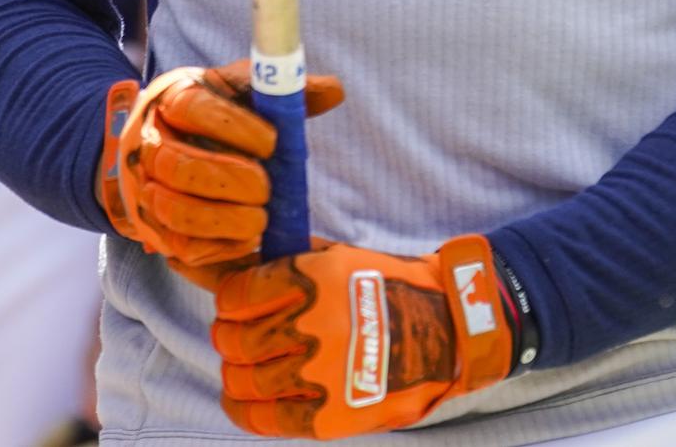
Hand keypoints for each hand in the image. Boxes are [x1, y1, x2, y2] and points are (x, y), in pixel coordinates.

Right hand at [97, 61, 344, 289]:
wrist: (170, 149)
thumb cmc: (216, 117)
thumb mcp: (243, 93)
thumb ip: (282, 93)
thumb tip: (335, 91)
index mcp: (173, 98)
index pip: (191, 107)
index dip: (233, 127)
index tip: (272, 143)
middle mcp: (150, 143)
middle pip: (178, 166)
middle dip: (229, 181)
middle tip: (266, 190)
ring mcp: (146, 189)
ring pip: (174, 212)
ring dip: (223, 220)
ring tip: (260, 220)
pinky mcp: (156, 230)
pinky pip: (181, 247)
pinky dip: (218, 247)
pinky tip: (245, 239)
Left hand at [212, 236, 515, 436]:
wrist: (447, 334)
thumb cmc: (393, 289)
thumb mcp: (346, 257)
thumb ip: (295, 260)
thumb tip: (245, 264)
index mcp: (315, 278)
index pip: (239, 294)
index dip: (230, 302)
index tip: (234, 307)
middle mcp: (314, 325)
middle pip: (237, 340)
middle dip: (228, 339)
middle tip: (234, 339)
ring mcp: (321, 373)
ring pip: (245, 379)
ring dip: (235, 374)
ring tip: (242, 369)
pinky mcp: (329, 414)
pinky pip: (266, 418)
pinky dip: (245, 410)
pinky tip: (244, 400)